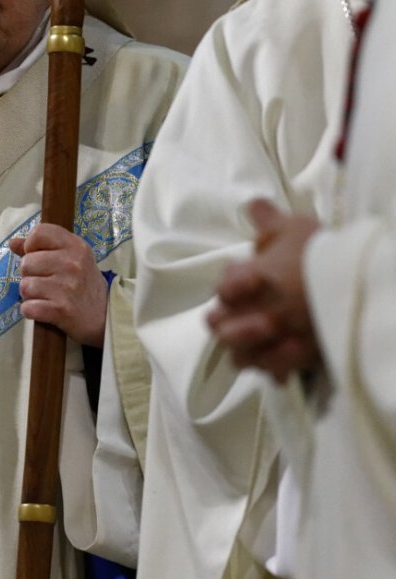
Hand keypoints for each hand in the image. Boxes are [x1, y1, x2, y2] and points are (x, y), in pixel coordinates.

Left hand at [8, 224, 107, 346]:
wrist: (105, 315)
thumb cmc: (83, 283)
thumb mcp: (70, 257)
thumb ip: (41, 247)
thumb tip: (13, 242)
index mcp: (75, 246)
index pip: (39, 233)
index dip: (31, 245)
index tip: (38, 256)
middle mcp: (72, 263)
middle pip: (26, 262)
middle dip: (30, 274)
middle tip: (45, 281)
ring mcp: (67, 287)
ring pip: (24, 286)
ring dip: (30, 294)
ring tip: (45, 296)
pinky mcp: (61, 310)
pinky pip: (28, 307)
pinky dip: (31, 311)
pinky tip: (43, 309)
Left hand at [207, 199, 321, 382]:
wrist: (358, 285)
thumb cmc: (322, 254)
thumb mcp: (294, 227)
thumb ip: (268, 220)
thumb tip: (251, 206)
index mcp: (253, 280)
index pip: (220, 291)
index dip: (226, 288)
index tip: (238, 284)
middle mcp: (259, 312)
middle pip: (219, 328)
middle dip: (224, 321)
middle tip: (236, 314)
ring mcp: (277, 338)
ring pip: (241, 356)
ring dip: (243, 348)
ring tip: (253, 340)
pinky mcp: (298, 358)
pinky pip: (273, 372)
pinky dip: (271, 368)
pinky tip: (277, 359)